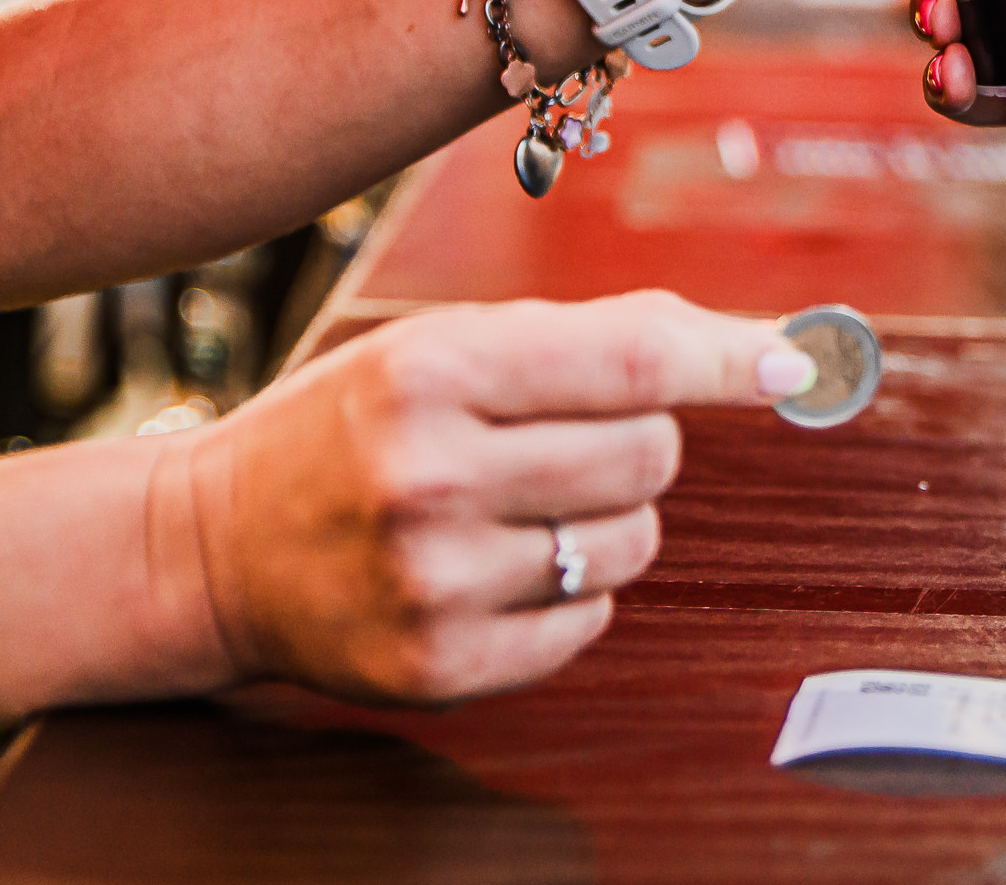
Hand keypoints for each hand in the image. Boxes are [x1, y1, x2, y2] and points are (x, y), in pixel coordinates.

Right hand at [162, 291, 814, 705]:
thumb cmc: (352, 427)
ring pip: (632, 543)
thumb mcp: (442, 346)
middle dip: (638, 441)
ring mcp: (431, 581)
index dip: (729, 359)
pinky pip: (589, 624)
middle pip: (649, 455)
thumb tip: (759, 345)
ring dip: (606, 521)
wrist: (208, 547)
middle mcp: (428, 475)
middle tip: (564, 439)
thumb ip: (588, 339)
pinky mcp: (438, 667)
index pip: (632, 361)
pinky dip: (569, 595)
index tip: (796, 363)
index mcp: (431, 369)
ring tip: (517, 505)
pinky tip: (495, 568)